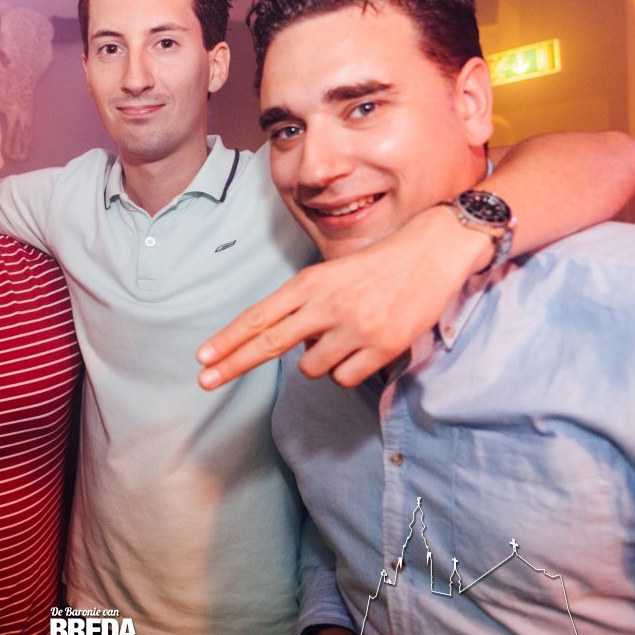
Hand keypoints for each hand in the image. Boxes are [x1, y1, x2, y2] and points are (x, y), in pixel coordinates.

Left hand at [198, 206, 488, 388]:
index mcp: (309, 283)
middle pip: (268, 343)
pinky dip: (347, 370)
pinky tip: (364, 347)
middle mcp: (326, 305)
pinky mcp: (381, 348)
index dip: (229, 339)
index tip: (202, 356)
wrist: (431, 253)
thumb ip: (303, 306)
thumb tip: (287, 345)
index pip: (259, 316)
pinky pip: (344, 378)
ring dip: (318, 362)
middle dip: (232, 365)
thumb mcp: (330, 274)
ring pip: (310, 368)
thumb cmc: (376, 264)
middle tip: (205, 381)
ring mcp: (354, 328)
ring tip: (345, 336)